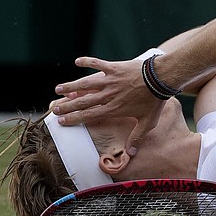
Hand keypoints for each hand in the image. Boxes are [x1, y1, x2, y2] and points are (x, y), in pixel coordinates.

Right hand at [51, 56, 169, 157]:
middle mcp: (108, 95)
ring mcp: (110, 80)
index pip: (89, 115)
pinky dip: (87, 62)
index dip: (74, 118)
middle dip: (67, 105)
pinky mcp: (114, 68)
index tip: (62, 121)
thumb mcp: (147, 122)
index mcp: (114, 108)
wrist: (160, 79)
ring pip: (85, 84)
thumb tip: (131, 154)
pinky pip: (97, 63)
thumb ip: (136, 137)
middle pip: (83, 101)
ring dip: (71, 86)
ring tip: (58, 89)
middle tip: (54, 108)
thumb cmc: (154, 102)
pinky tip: (77, 62)